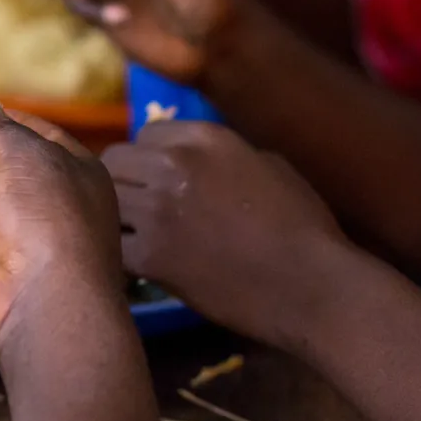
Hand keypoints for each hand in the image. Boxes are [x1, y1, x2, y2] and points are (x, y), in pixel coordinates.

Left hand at [104, 122, 348, 350]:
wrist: (313, 286)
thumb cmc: (305, 227)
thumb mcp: (270, 167)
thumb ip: (223, 154)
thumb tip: (196, 157)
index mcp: (204, 137)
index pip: (145, 135)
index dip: (148, 159)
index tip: (158, 181)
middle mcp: (172, 164)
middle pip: (115, 161)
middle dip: (123, 183)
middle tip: (137, 209)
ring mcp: (156, 209)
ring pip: (107, 201)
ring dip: (116, 217)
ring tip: (134, 236)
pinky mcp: (149, 254)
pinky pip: (114, 246)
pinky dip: (121, 257)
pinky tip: (139, 267)